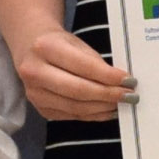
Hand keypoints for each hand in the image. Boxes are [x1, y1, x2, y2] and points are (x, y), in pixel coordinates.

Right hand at [13, 23, 130, 124]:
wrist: (29, 47)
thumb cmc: (58, 44)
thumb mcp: (76, 43)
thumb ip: (95, 62)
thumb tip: (121, 83)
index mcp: (45, 47)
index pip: (83, 66)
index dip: (108, 76)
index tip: (129, 80)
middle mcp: (34, 71)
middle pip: (78, 90)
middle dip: (108, 95)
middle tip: (129, 95)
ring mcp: (34, 93)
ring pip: (75, 107)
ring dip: (103, 108)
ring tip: (121, 103)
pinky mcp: (39, 108)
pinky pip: (71, 115)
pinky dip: (92, 115)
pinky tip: (107, 110)